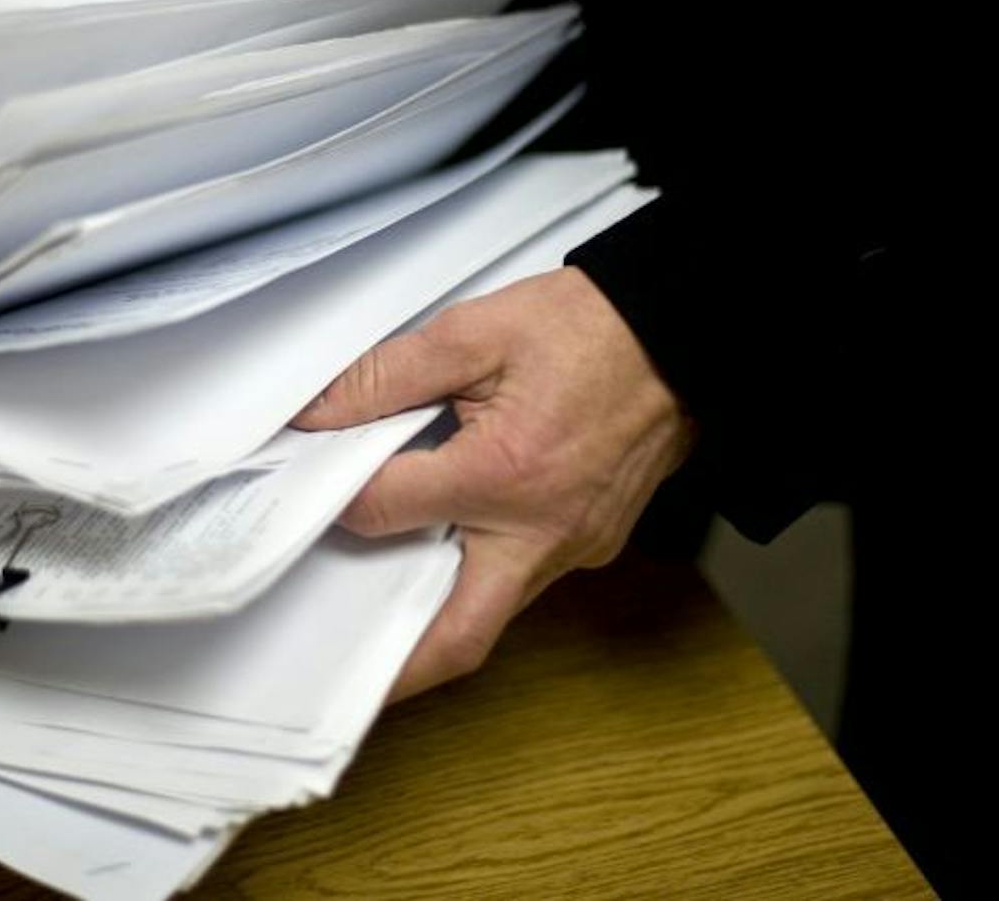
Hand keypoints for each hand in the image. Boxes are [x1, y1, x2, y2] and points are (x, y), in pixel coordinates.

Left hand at [292, 266, 694, 702]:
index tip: (314, 477)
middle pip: (458, 635)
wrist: (684, 335)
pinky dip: (476, 580)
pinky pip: (524, 582)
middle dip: (395, 667)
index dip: (339, 493)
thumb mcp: (474, 332)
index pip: (387, 510)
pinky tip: (443, 553)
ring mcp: (575, 546)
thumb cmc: (590, 329)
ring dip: (434, 622)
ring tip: (376, 614)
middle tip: (338, 669)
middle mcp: (542, 531)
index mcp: (505, 475)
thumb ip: (387, 377)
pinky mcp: (593, 544)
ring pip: (493, 613)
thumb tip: (321, 414)